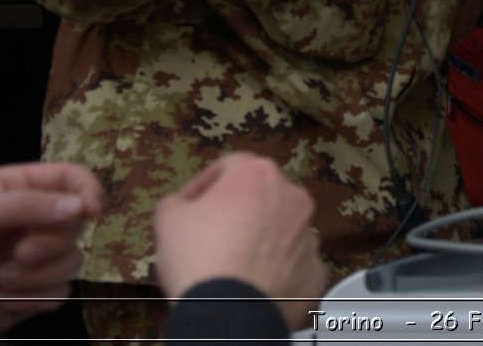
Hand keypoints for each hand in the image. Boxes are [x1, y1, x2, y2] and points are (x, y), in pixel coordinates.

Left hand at [0, 162, 101, 331]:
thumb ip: (28, 205)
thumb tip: (80, 208)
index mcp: (21, 189)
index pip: (72, 178)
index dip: (87, 191)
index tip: (89, 211)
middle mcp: (34, 220)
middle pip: (76, 225)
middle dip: (48, 244)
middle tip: (17, 253)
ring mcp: (37, 257)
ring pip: (73, 261)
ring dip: (37, 276)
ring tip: (0, 279)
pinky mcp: (36, 292)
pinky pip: (60, 293)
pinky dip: (33, 299)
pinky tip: (4, 298)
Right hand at [153, 152, 325, 329]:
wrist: (230, 313)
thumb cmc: (198, 256)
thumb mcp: (167, 219)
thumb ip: (176, 202)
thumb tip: (181, 205)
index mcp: (259, 174)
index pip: (228, 168)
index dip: (202, 186)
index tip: (187, 207)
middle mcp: (293, 197)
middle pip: (260, 198)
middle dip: (236, 212)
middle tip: (209, 236)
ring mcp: (309, 235)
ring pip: (280, 232)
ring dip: (259, 241)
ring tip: (231, 265)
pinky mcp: (315, 271)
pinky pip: (293, 265)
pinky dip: (276, 272)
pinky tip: (253, 286)